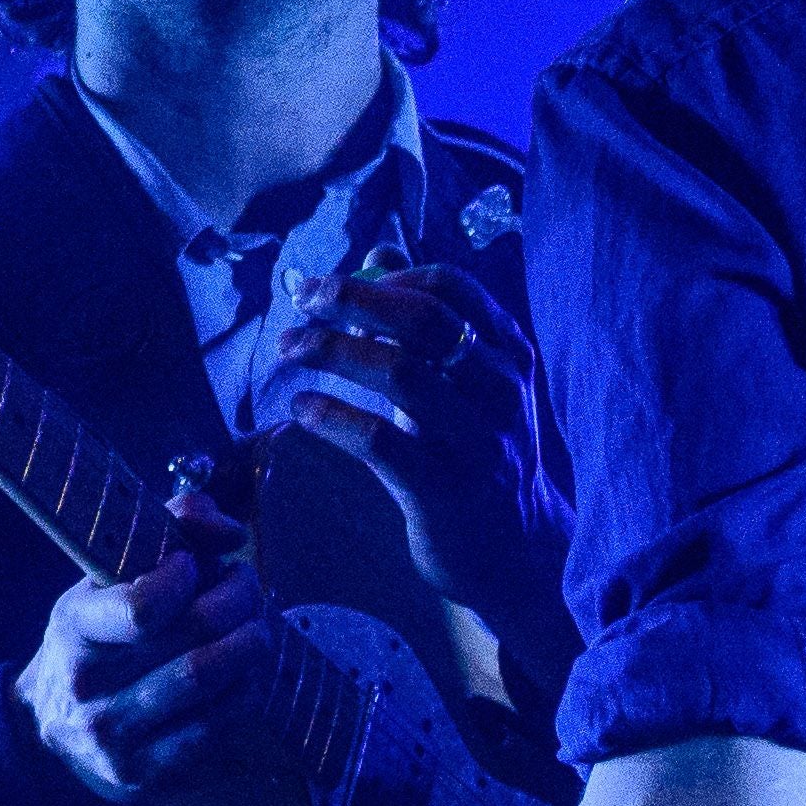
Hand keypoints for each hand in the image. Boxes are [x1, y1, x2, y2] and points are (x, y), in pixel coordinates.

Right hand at [15, 503, 276, 805]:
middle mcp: (87, 685)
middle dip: (240, 602)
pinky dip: (245, 694)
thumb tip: (230, 530)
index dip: (187, 576)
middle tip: (248, 588)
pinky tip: (245, 677)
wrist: (50, 726)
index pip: (145, 606)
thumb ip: (168, 530)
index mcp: (73, 627)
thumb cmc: (96, 639)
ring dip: (251, 647)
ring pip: (211, 683)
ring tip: (255, 629)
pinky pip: (216, 728)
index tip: (194, 564)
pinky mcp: (143, 774)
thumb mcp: (107, 579)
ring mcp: (113, 736)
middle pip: (195, 639)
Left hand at [278, 261, 552, 623]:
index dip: (382, 278)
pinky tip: (299, 408)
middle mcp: (501, 389)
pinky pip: (379, 441)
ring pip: (400, 373)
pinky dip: (331, 416)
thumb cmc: (476, 450)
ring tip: (289, 349)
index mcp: (508, 353)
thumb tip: (378, 256)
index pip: (449, 287)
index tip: (328, 287)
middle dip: (352, 301)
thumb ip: (425, 319)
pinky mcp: (445, 489)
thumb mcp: (465, 382)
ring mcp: (477, 440)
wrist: (516, 549)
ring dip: (333, 351)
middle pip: (423, 320)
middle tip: (301, 301)